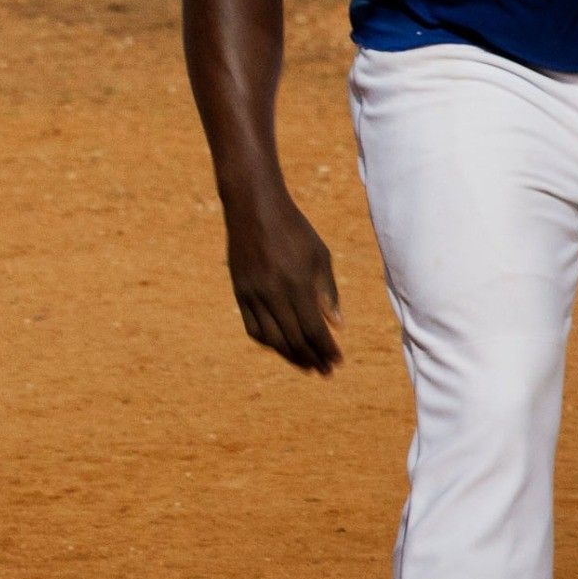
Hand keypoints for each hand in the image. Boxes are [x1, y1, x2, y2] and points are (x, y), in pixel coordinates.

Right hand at [225, 193, 341, 374]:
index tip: (338, 361)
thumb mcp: (319, 255)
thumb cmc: (294, 229)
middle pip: (294, 339)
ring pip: (271, 339)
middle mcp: (273, 293)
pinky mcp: (239, 292)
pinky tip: (282, 346)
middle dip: (312, 358)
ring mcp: (252, 294)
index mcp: (297, 284)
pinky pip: (253, 328)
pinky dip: (268, 342)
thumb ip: (327, 292)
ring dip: (291, 356)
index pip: (314, 329)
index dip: (327, 349)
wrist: (253, 208)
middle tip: (324, 370)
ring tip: (306, 364)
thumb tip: (336, 326)